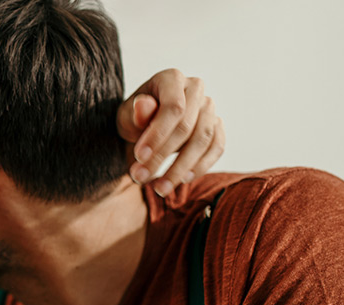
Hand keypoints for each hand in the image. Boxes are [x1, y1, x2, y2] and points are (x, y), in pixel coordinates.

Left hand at [117, 68, 223, 196]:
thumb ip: (135, 113)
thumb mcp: (126, 116)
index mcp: (171, 78)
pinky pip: (217, 147)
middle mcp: (195, 88)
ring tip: (160, 188)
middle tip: (140, 177)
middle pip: (187, 127)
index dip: (157, 135)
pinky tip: (183, 180)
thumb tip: (143, 105)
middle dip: (162, 157)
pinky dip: (202, 166)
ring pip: (204, 140)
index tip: (139, 157)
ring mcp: (209, 107)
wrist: (144, 128)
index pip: (173, 108)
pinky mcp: (217, 126)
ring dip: (181, 168)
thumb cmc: (134, 119)